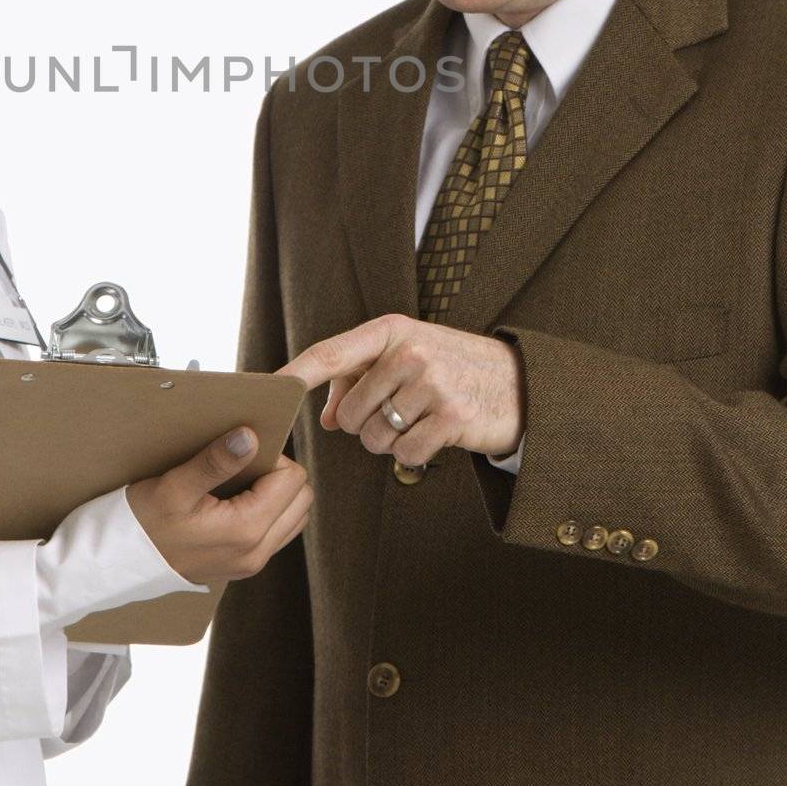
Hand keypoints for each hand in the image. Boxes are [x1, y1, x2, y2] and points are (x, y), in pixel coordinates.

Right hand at [125, 428, 312, 585]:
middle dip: (279, 475)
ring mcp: (252, 562)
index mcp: (246, 530)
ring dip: (277, 494)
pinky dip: (268, 511)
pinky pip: (277, 532)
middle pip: (301, 499)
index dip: (272, 457)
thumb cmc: (143, 523)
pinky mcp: (244, 565)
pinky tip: (235, 501)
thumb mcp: (174, 486)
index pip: (292, 480)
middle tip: (243, 465)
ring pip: (294, 517)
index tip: (242, 453)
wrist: (121, 562)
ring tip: (239, 483)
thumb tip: (250, 437)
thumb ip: (215, 462)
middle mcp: (256, 552)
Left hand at [278, 314, 523, 464]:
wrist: (518, 382)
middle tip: (396, 411)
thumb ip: (360, 380)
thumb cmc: (449, 367)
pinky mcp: (453, 419)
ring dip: (389, 441)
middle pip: (351, 413)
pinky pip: (405, 455)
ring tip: (418, 420)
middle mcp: (410, 352)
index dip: (296, 374)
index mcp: (392, 330)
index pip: (331, 354)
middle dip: (364, 423)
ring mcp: (433, 385)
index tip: (268, 388)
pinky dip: (414, 454)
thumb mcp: (406, 358)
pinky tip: (435, 434)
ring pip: (375, 438)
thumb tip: (330, 419)